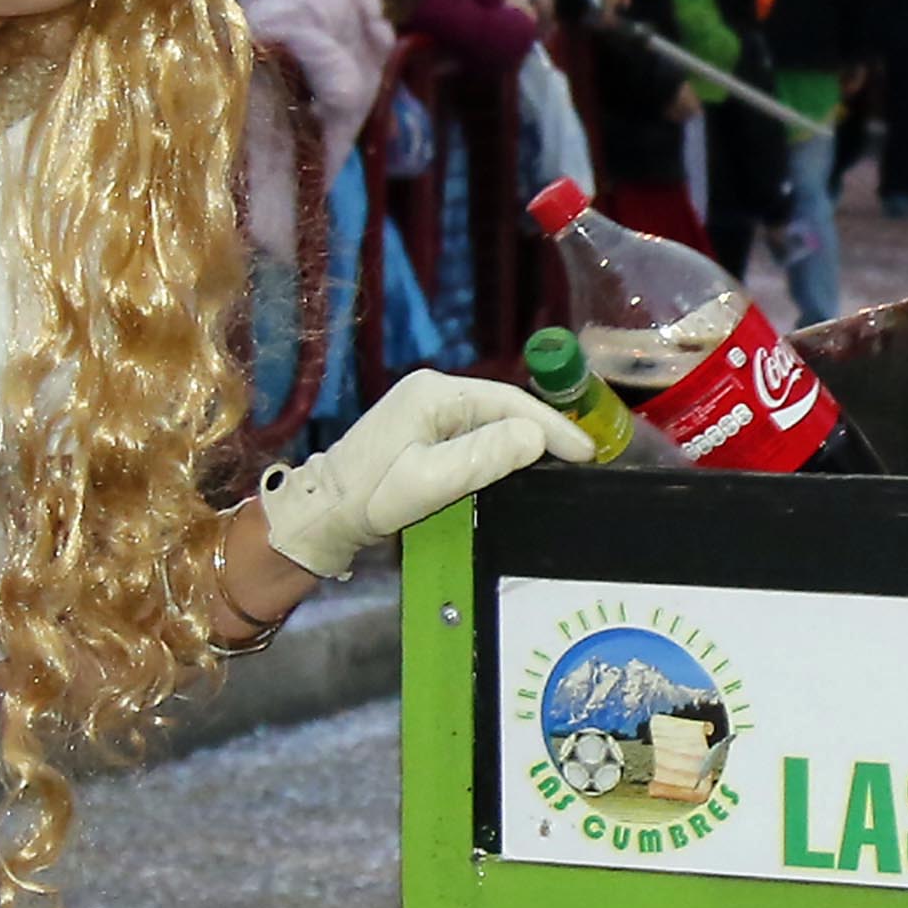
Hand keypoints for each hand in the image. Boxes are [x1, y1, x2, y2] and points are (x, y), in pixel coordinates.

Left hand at [252, 368, 595, 588]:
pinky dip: (500, 447)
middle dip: (543, 431)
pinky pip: (473, 432)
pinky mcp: (421, 430)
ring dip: (523, 440)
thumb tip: (534, 436)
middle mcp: (431, 392)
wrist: (322, 515)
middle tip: (581, 460)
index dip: (551, 426)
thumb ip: (482, 457)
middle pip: (502, 407)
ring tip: (560, 464)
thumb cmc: (370, 499)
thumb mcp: (429, 482)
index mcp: (433, 395)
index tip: (586, 452)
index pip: (508, 402)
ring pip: (490, 420)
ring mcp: (424, 410)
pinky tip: (519, 466)